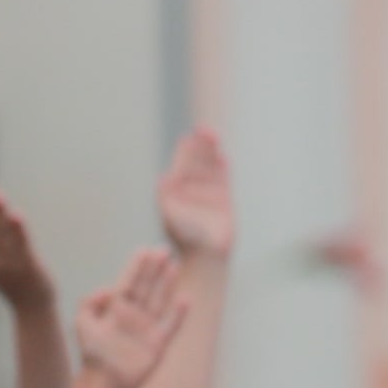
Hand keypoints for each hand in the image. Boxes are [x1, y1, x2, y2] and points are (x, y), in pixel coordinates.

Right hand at [0, 188, 54, 308]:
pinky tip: (15, 215)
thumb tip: (0, 216)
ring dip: (0, 217)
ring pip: (4, 238)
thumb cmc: (19, 283)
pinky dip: (18, 231)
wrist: (34, 310)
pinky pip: (22, 247)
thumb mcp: (3, 263)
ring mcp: (12, 266)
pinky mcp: (29, 268)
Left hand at [74, 248, 186, 387]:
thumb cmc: (92, 355)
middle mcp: (134, 316)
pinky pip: (171, 326)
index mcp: (116, 309)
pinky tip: (185, 300)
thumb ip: (90, 303)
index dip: (137, 266)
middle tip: (164, 250)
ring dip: (167, 284)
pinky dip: (178, 314)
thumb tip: (108, 290)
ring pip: (160, 301)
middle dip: (155, 269)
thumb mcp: (82, 324)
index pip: (130, 281)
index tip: (146, 250)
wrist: (102, 383)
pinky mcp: (158, 345)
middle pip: (147, 287)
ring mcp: (147, 329)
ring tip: (174, 265)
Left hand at [158, 127, 233, 256]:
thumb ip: (167, 197)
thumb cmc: (185, 239)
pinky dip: (222, 169)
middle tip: (204, 130)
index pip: (182, 165)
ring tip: (213, 136)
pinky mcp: (224, 202)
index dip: (186, 151)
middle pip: (197, 162)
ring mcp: (208, 195)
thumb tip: (163, 177)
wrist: (205, 256)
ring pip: (210, 168)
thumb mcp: (171, 216)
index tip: (190, 137)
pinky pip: (223, 180)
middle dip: (200, 147)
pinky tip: (222, 157)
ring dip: (211, 153)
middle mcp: (192, 191)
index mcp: (177, 192)